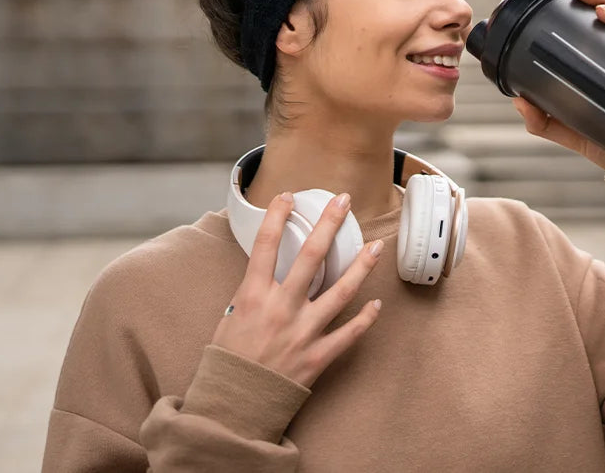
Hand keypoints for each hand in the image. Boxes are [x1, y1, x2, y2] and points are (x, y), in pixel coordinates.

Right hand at [212, 191, 382, 386]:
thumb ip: (251, 293)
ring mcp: (302, 332)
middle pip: (311, 257)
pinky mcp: (318, 356)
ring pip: (341, 291)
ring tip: (376, 246)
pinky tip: (377, 305)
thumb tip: (267, 270)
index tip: (288, 196)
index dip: (278, 216)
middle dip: (329, 224)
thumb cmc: (227, 361)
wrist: (231, 407)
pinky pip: (349, 334)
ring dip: (361, 266)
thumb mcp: (229, 318)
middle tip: (344, 201)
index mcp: (252, 296)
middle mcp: (281, 309)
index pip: (267, 245)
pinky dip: (365, 319)